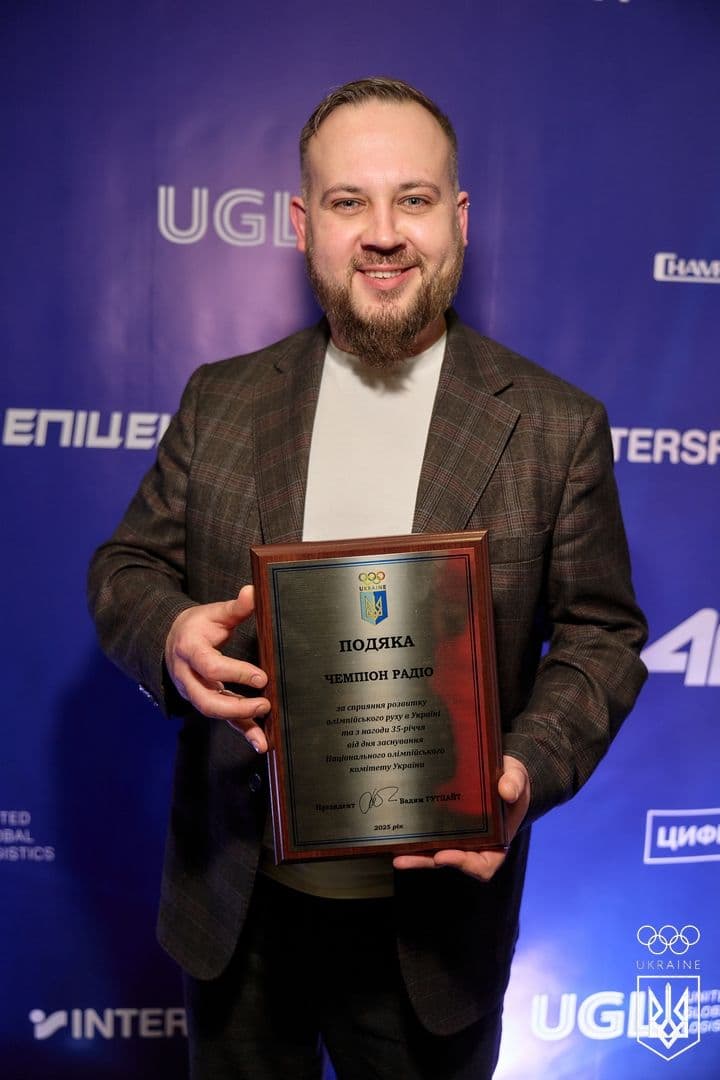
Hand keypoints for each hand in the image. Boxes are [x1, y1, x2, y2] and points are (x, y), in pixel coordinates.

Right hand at [164, 584, 270, 751]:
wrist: (172, 641)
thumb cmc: (198, 626)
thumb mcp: (213, 613)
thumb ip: (235, 607)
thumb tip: (253, 591)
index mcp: (190, 651)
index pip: (210, 667)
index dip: (235, 673)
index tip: (262, 677)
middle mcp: (188, 677)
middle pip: (206, 700)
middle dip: (235, 707)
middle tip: (264, 705)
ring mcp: (195, 692)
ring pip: (213, 713)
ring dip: (240, 725)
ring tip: (264, 738)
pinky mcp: (205, 701)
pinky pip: (223, 719)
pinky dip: (241, 730)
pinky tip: (260, 742)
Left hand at [393, 755, 529, 881]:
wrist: (498, 769)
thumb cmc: (511, 779)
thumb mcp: (517, 778)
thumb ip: (514, 783)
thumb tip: (506, 791)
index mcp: (496, 842)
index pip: (483, 864)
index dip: (463, 864)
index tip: (443, 856)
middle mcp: (475, 844)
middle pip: (451, 860)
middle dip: (426, 861)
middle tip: (404, 859)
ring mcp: (458, 835)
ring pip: (435, 851)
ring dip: (415, 855)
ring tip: (396, 855)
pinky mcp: (444, 823)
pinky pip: (429, 833)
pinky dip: (414, 836)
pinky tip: (397, 832)